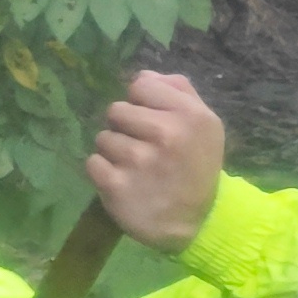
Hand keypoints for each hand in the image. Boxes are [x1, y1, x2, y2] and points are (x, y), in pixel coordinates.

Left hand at [87, 69, 223, 250]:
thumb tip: (143, 75)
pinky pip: (92, 163)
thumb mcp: (205, 124)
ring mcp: (138, 160)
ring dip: (113, 151)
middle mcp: (165, 134)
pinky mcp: (116, 186)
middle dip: (125, 127)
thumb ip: (178, 92)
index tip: (151, 120)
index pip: (141, 85)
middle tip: (141, 146)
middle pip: (116, 110)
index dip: (141, 101)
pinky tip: (122, 181)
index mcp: (189, 115)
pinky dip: (102, 171)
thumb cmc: (197, 167)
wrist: (197, 222)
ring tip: (134, 167)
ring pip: (103, 137)